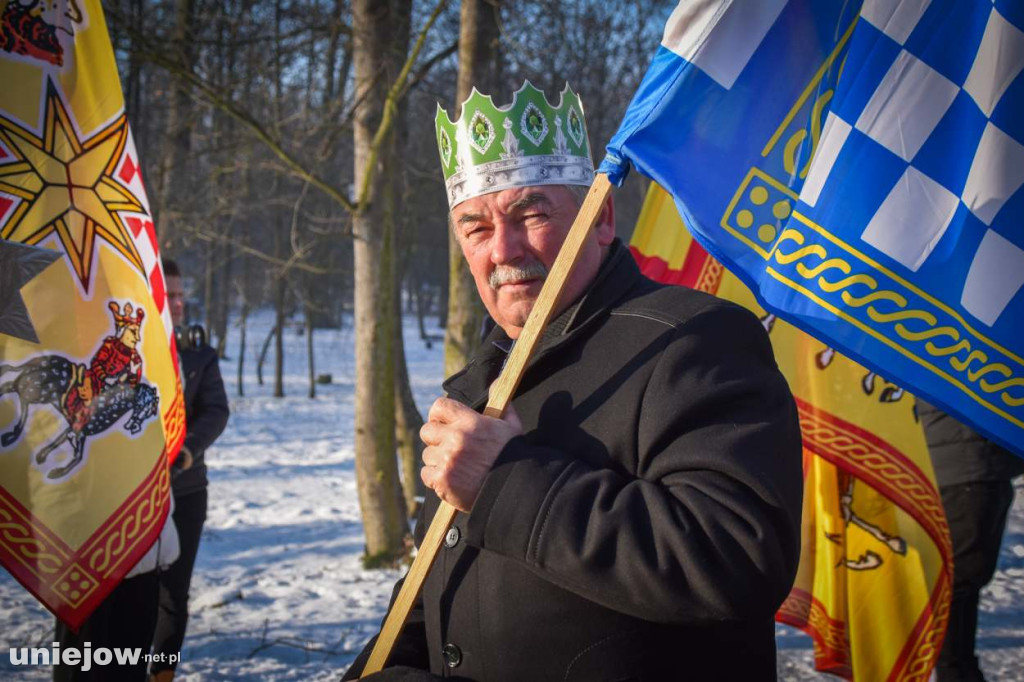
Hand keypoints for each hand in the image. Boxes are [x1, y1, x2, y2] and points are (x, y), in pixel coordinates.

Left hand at [419, 397, 521, 511]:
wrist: (515, 487)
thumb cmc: (513, 456)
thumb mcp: (510, 425)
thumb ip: (500, 403)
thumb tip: (496, 381)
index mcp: (470, 421)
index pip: (439, 407)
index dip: (438, 415)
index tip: (442, 423)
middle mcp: (455, 437)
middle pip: (427, 431)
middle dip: (435, 439)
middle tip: (448, 447)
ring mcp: (447, 459)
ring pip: (427, 455)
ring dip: (438, 460)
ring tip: (456, 467)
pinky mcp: (442, 480)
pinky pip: (426, 474)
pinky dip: (436, 479)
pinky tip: (452, 480)